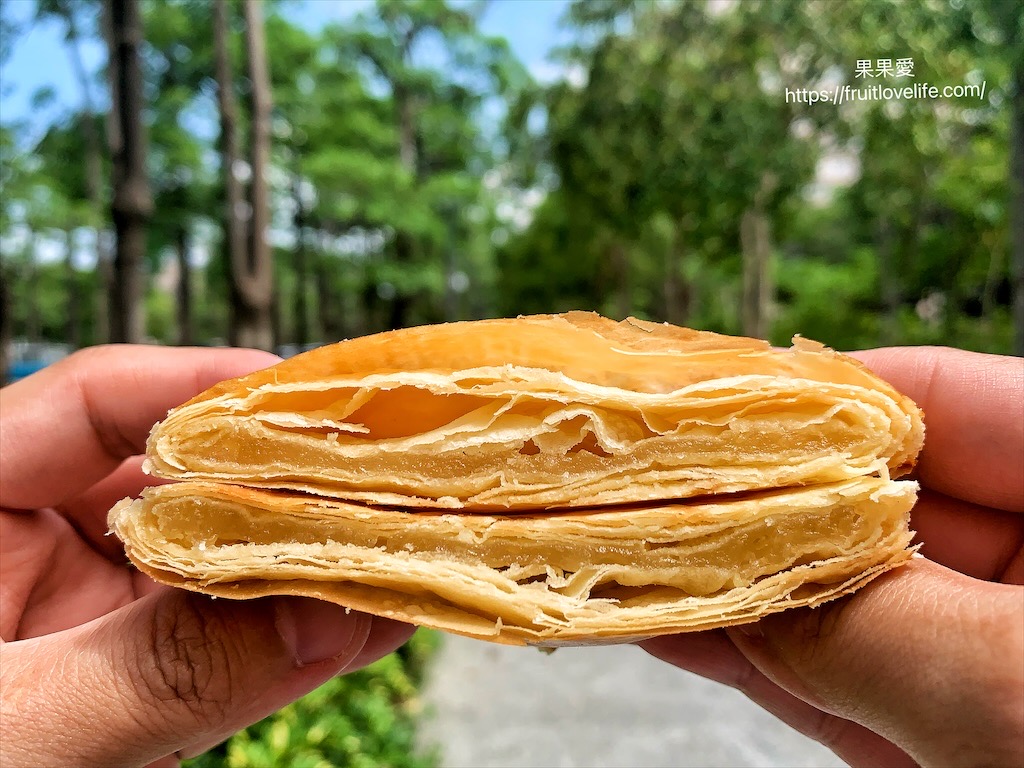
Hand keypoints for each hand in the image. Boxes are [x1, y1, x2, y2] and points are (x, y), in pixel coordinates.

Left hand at [0, 346, 414, 767]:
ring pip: (211, 552)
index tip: (313, 400)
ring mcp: (84, 605)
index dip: (208, 388)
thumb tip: (327, 617)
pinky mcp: (127, 662)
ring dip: (302, 559)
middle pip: (175, 473)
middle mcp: (27, 539)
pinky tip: (364, 620)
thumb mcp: (20, 738)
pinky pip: (221, 628)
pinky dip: (291, 627)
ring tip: (396, 546)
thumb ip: (166, 671)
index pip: (92, 401)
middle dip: (282, 482)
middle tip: (385, 481)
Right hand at [640, 346, 1023, 767]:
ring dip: (746, 588)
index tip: (708, 406)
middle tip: (646, 494)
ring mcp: (1008, 654)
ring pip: (857, 601)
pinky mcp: (973, 733)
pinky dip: (775, 664)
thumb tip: (742, 582)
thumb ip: (871, 623)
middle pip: (881, 503)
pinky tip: (691, 631)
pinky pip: (859, 681)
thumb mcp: (1019, 691)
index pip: (942, 399)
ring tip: (642, 560)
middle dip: (759, 502)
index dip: (818, 397)